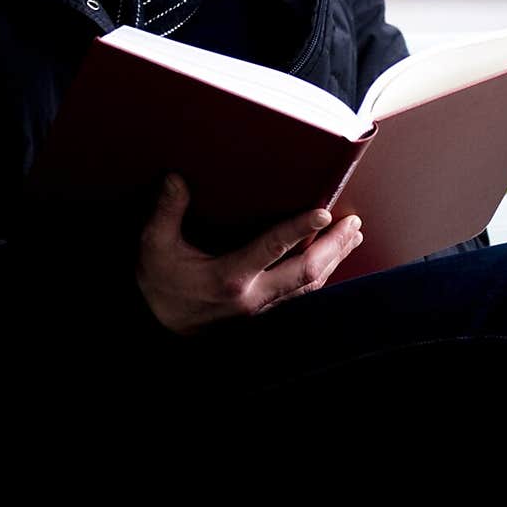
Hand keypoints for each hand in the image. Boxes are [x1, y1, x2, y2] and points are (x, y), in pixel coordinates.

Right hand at [136, 173, 362, 334]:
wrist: (153, 327)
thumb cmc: (156, 284)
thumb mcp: (155, 246)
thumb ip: (167, 211)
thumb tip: (177, 180)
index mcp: (229, 277)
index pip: (272, 249)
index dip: (299, 230)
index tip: (323, 213)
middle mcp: (252, 295)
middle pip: (305, 272)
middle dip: (333, 247)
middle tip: (353, 223)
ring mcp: (259, 308)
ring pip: (308, 287)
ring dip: (332, 261)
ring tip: (352, 237)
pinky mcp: (261, 313)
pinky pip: (298, 295)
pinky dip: (318, 276)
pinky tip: (328, 262)